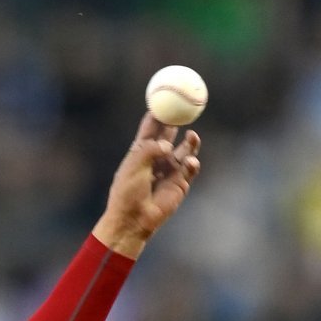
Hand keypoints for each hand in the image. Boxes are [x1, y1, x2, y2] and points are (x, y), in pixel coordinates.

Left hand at [93, 113, 200, 259]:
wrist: (133, 221)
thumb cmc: (127, 194)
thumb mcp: (134, 166)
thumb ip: (150, 150)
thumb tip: (168, 145)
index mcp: (140, 153)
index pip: (150, 128)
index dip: (157, 114)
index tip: (164, 99)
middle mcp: (156, 159)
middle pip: (169, 134)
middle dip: (177, 121)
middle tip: (185, 109)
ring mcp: (169, 171)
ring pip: (184, 150)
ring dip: (190, 142)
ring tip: (191, 137)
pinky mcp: (180, 184)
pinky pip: (190, 168)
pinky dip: (192, 163)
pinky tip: (190, 162)